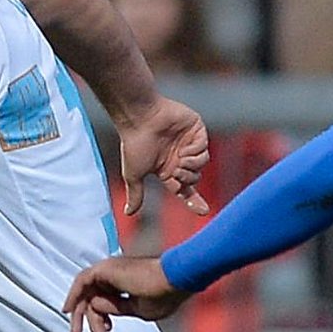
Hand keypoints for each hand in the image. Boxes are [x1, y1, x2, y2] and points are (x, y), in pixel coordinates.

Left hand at [64, 254, 188, 331]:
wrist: (173, 282)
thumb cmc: (163, 296)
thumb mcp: (137, 310)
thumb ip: (116, 309)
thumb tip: (96, 309)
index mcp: (126, 282)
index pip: (105, 299)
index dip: (101, 318)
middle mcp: (115, 274)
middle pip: (92, 296)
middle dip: (88, 319)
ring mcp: (110, 269)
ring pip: (86, 292)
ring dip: (80, 314)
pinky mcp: (105, 269)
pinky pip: (82, 282)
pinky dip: (73, 296)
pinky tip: (68, 310)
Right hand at [114, 95, 210, 217]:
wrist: (139, 118)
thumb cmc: (134, 144)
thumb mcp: (133, 175)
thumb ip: (135, 194)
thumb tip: (128, 213)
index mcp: (167, 169)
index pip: (184, 189)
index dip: (194, 201)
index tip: (203, 211)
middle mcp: (179, 157)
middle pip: (194, 178)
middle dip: (187, 178)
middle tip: (176, 170)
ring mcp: (189, 143)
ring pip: (202, 163)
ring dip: (192, 165)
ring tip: (180, 158)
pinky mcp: (196, 130)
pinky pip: (204, 147)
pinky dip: (195, 150)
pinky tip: (183, 146)